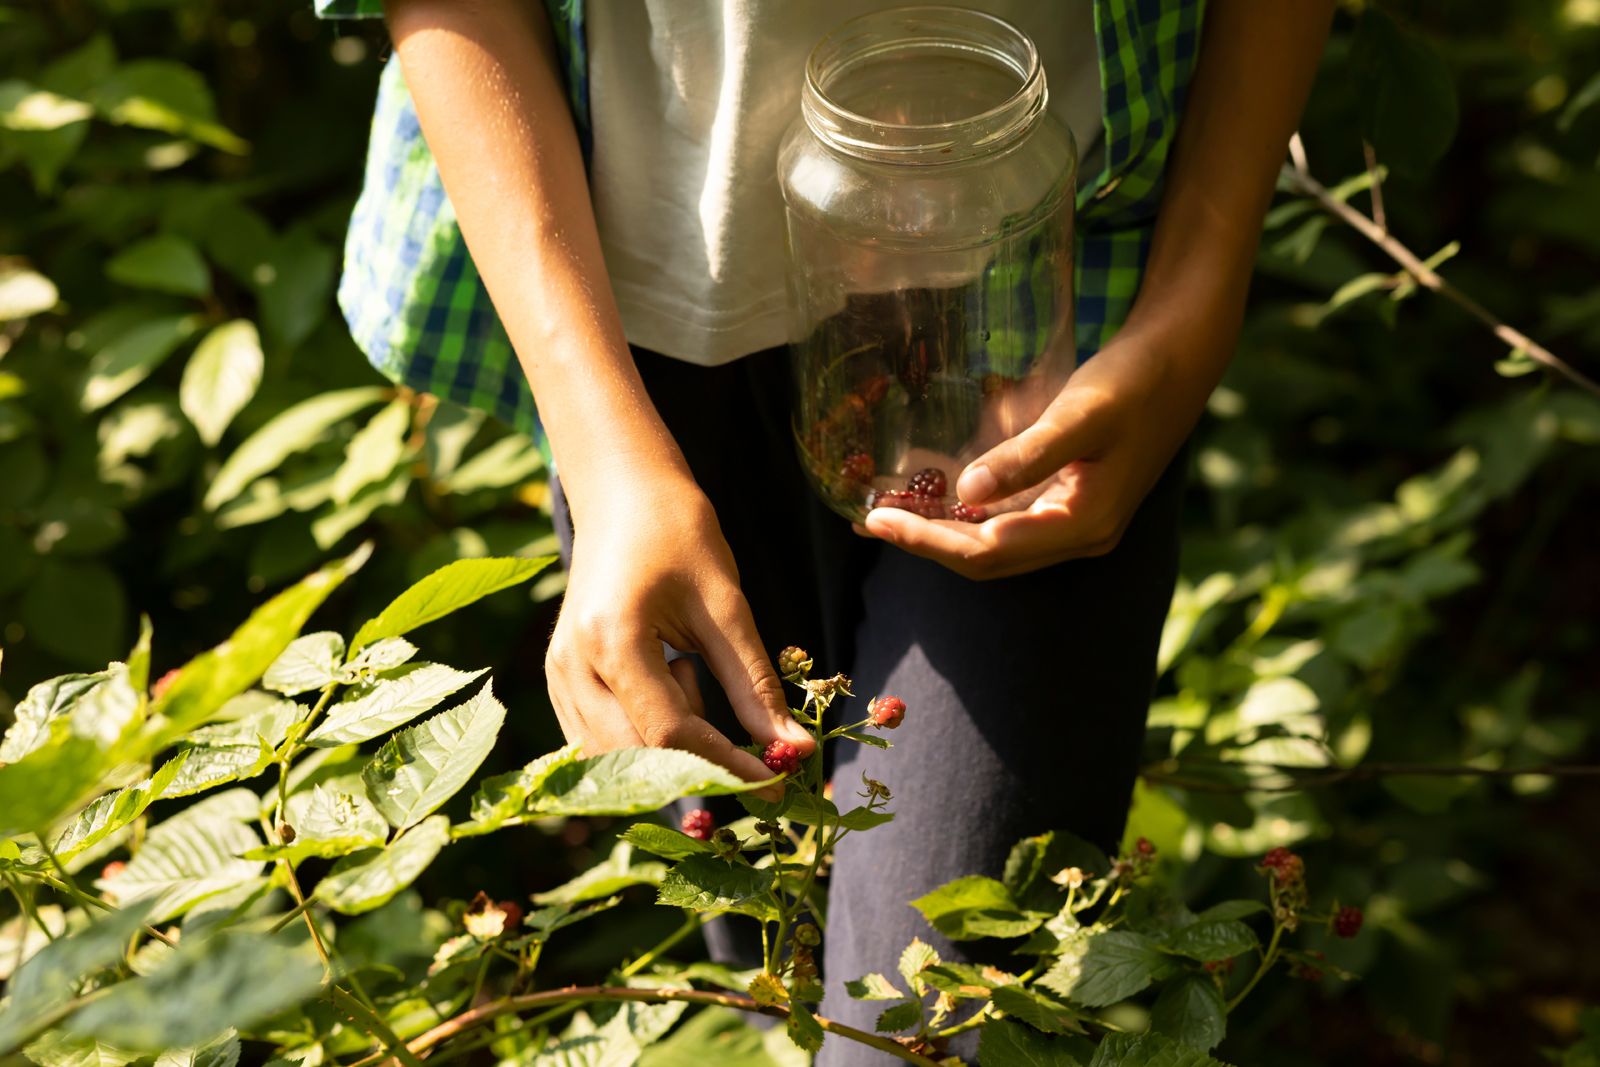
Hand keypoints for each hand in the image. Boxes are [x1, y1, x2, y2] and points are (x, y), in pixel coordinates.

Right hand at [546, 465, 813, 798]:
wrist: (624, 496)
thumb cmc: (680, 535)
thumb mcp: (727, 605)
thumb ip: (755, 684)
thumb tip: (794, 749)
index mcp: (613, 640)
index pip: (670, 733)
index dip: (727, 765)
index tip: (777, 782)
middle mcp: (571, 666)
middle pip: (638, 757)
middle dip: (701, 767)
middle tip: (754, 751)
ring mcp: (557, 677)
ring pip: (618, 757)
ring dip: (670, 749)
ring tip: (693, 677)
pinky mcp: (559, 682)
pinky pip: (602, 741)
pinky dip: (647, 736)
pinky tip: (670, 683)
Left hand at [856, 335, 1211, 579]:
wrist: (1181, 362)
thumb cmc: (1133, 381)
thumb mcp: (1080, 414)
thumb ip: (1026, 456)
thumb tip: (966, 493)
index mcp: (1083, 524)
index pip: (987, 551)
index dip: (927, 541)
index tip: (877, 520)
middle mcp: (1079, 536)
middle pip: (987, 559)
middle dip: (926, 544)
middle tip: (869, 521)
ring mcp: (1076, 525)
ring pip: (995, 546)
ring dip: (941, 535)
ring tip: (888, 516)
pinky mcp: (1070, 504)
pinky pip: (1007, 524)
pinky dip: (965, 517)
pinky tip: (934, 497)